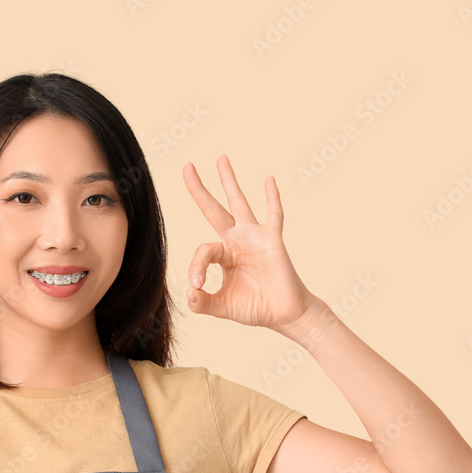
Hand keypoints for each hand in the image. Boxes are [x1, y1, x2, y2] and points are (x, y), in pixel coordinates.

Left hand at [182, 155, 317, 332]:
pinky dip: (272, 198)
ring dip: (229, 181)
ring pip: (238, 203)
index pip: (203, 251)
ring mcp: (255, 237)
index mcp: (223, 254)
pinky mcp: (273, 239)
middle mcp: (237, 240)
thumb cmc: (255, 307)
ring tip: (220, 159)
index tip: (198, 285)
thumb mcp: (222, 307)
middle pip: (213, 209)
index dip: (196, 266)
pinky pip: (274, 215)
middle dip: (199, 189)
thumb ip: (203, 303)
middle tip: (187, 166)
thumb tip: (189, 293)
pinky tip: (268, 180)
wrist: (284, 314)